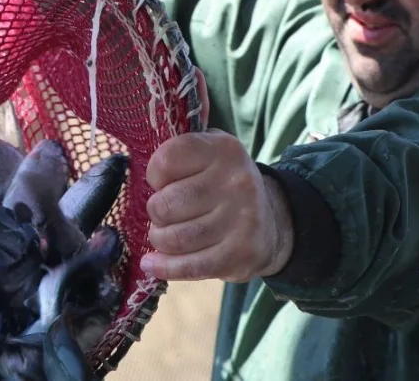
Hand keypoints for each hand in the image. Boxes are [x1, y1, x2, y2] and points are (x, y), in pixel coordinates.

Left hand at [140, 129, 293, 281]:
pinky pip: (189, 266)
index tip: (161, 182)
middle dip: (155, 213)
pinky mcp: (240, 255)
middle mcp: (236, 182)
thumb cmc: (224, 184)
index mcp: (223, 150)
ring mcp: (241, 220)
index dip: (154, 175)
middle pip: (164, 205)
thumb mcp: (211, 153)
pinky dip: (165, 267)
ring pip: (173, 238)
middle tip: (163, 214)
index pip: (165, 160)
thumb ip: (181, 151)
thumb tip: (146, 171)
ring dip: (159, 239)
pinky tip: (152, 264)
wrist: (271, 220)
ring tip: (162, 235)